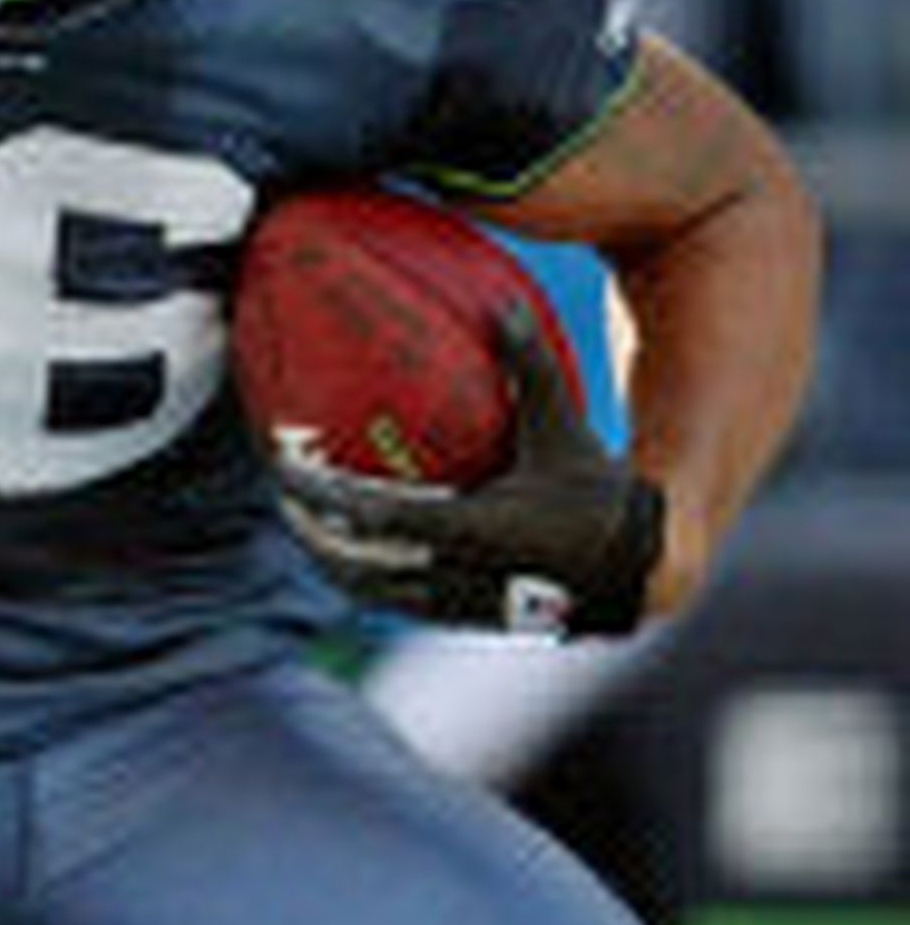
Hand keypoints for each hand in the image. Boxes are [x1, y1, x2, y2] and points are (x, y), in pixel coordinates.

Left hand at [272, 301, 664, 636]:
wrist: (642, 568)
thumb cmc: (598, 491)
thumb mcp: (561, 426)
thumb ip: (528, 365)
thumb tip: (503, 303)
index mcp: (471, 529)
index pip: (373, 514)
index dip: (321, 493)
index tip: (282, 466)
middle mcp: (456, 575)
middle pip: (356, 563)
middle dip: (312, 532)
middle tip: (284, 499)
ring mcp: (459, 606)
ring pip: (372, 592)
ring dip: (333, 563)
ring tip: (307, 527)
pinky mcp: (468, 621)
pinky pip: (398, 604)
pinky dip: (367, 580)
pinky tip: (353, 553)